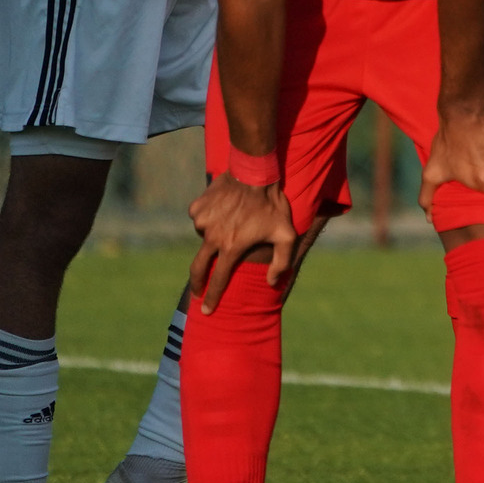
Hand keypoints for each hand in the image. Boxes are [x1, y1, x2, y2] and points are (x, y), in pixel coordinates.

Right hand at [187, 175, 297, 310]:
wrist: (254, 172)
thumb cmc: (273, 204)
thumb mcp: (286, 233)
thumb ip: (282, 261)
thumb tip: (272, 282)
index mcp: (232, 247)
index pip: (218, 280)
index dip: (212, 297)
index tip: (207, 310)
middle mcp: (212, 238)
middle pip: (198, 268)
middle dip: (197, 284)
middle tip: (197, 292)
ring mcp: (202, 222)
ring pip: (204, 237)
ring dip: (213, 236)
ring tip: (231, 224)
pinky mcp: (197, 208)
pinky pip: (200, 218)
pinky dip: (209, 218)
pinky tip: (223, 210)